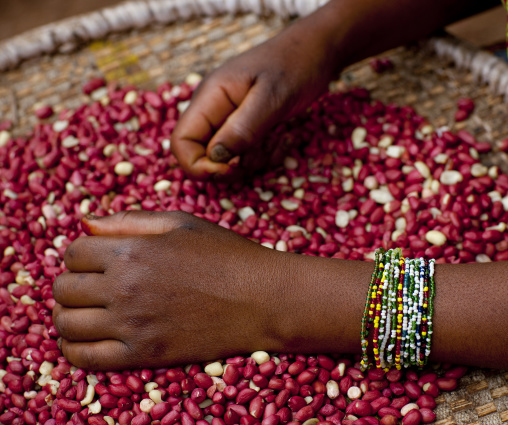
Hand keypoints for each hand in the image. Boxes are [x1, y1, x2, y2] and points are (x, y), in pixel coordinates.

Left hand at [52, 211, 294, 369]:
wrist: (261, 298)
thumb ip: (130, 220)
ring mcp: (132, 324)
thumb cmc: (225, 255)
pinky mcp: (144, 354)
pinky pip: (85, 359)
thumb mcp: (181, 223)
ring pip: (67, 324)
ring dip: (69, 315)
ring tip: (87, 311)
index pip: (74, 252)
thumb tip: (85, 224)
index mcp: (131, 251)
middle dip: (73, 283)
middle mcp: (124, 288)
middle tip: (92, 285)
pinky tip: (86, 338)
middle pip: (64, 288)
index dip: (81, 254)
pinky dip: (74, 350)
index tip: (95, 260)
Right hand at [171, 17, 338, 180]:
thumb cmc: (295, 66)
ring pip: (226, 161)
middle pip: (201, 157)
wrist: (315, 51)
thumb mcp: (272, 97)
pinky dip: (264, 157)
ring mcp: (228, 121)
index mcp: (209, 99)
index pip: (181, 143)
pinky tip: (283, 140)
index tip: (232, 168)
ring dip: (252, 162)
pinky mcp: (245, 129)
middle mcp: (213, 112)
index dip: (199, 166)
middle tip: (261, 153)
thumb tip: (217, 158)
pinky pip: (245, 157)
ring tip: (278, 141)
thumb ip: (243, 128)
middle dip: (231, 167)